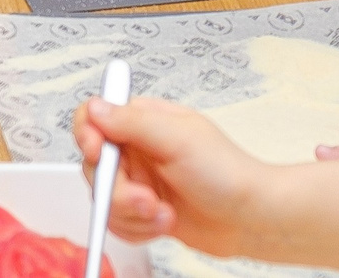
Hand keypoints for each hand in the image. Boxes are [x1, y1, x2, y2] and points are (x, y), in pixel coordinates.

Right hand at [77, 96, 267, 256]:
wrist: (250, 218)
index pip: (94, 116)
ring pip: (105, 200)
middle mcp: (138, 149)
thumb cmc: (227, 173)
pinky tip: (164, 224)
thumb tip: (96, 108)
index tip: (97, 153)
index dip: (88, 135)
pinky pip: (118, 223)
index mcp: (144, 120)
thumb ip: (132, 122)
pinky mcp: (144, 210)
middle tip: (146, 199)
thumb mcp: (177, 139)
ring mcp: (140, 181)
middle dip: (118, 191)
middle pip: (95, 167)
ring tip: (163, 214)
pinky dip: (138, 229)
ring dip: (132, 214)